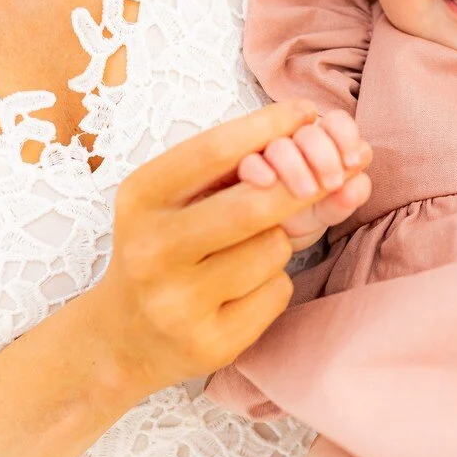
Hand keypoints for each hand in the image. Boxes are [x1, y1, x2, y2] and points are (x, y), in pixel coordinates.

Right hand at [82, 101, 336, 399]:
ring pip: (274, 249)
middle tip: (334, 172)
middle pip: (253, 205)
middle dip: (303, 184)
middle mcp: (151, 249)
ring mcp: (178, 302)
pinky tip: (239, 293)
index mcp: (141, 198)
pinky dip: (274, 284)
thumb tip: (319, 134)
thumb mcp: (176, 198)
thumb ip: (237, 168)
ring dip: (280, 242)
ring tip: (245, 253)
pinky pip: (277, 293)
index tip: (307, 112)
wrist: (123, 337)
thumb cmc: (166, 246)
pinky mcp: (209, 344)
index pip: (212, 151)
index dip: (268, 127)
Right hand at [236, 109, 372, 249]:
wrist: (283, 231)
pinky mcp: (245, 169)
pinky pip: (248, 162)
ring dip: (295, 167)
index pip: (336, 121)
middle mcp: (295, 139)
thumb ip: (352, 194)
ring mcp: (268, 152)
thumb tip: (353, 189)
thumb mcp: (337, 204)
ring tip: (306, 193)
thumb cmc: (315, 207)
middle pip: (309, 133)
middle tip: (332, 184)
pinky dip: (258, 169)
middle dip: (324, 158)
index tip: (352, 163)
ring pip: (279, 146)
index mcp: (324, 139)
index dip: (346, 137)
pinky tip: (268, 183)